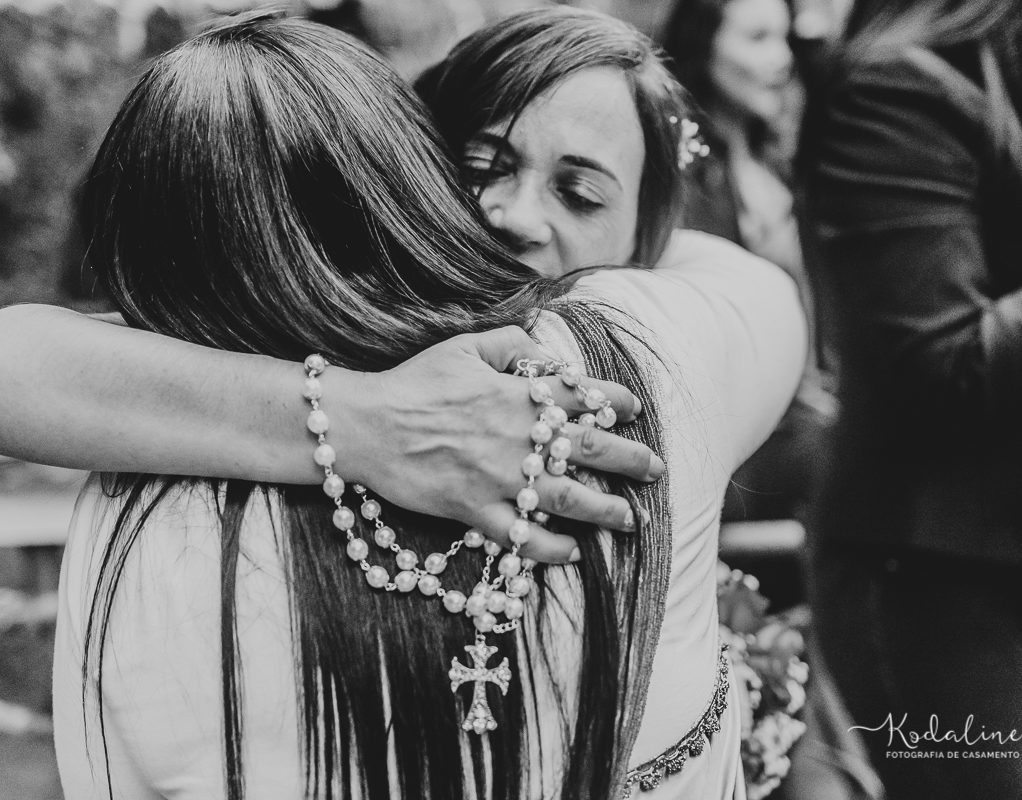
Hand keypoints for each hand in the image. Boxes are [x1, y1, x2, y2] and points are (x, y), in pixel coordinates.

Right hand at [336, 327, 664, 563]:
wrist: (367, 426)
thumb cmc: (414, 382)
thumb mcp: (463, 345)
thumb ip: (510, 344)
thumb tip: (544, 351)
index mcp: (516, 394)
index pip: (581, 395)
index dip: (616, 401)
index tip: (635, 409)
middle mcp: (516, 437)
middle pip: (589, 447)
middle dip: (629, 459)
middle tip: (655, 469)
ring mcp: (498, 477)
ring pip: (567, 497)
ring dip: (606, 510)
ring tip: (631, 519)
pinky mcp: (475, 510)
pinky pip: (523, 536)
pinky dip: (551, 549)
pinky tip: (574, 553)